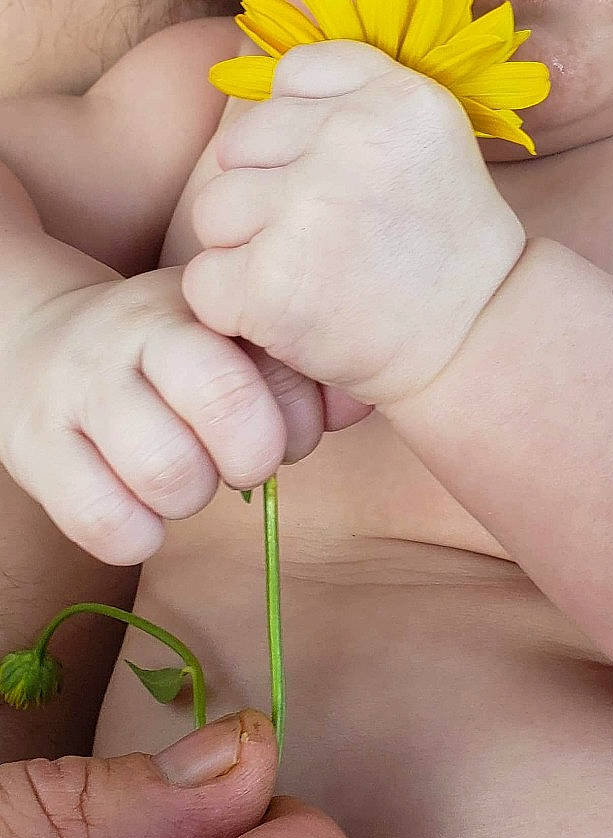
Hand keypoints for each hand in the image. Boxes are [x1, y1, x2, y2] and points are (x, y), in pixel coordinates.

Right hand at [0, 267, 325, 563]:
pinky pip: (106, 522)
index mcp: (194, 302)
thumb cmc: (166, 354)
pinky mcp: (35, 449)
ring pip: (168, 473)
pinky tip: (141, 512)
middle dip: (253, 455)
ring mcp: (78, 390)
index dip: (300, 416)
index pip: (274, 354)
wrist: (37, 340)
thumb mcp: (228, 333)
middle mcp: (131, 335)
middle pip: (223, 401)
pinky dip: (139, 534)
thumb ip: (296, 363)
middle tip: (239, 462)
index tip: (286, 427)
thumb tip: (353, 405)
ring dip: (192, 497)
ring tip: (183, 480)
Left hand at [182, 42, 526, 408]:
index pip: (293, 73)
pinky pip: (204, 279)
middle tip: (324, 238)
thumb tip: (263, 83)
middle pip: (240, 145)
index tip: (335, 173)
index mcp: (395, 95)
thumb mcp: (428, 137)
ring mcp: (308, 207)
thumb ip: (357, 99)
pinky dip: (234, 307)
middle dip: (265, 193)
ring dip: (245, 249)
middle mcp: (351, 138)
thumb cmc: (441, 245)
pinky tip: (290, 314)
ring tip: (308, 276)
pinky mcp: (271, 280)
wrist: (476, 340)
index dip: (297, 127)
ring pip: (214, 209)